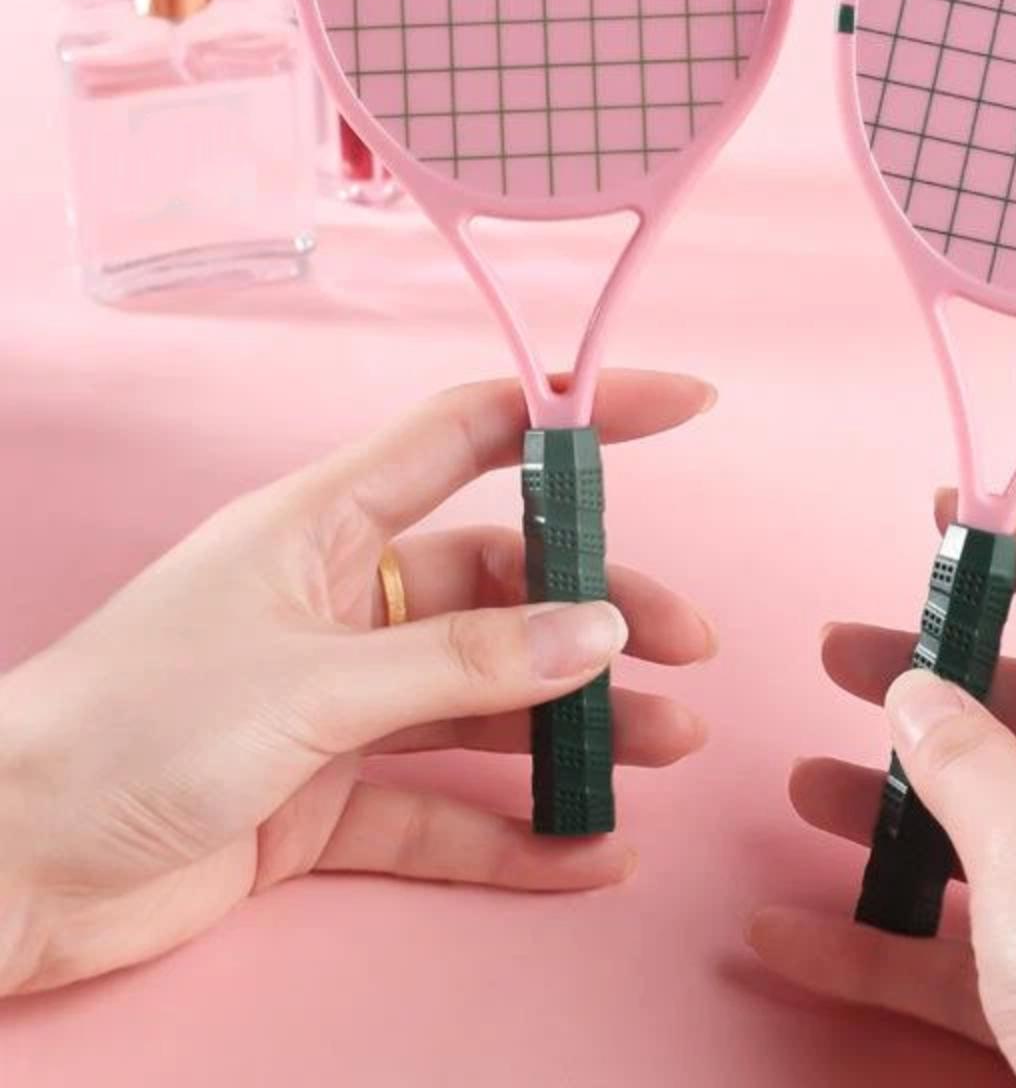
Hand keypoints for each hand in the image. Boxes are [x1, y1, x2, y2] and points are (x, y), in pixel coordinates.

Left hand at [0, 373, 716, 995]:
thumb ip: (462, 662)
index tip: (680, 406)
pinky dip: (513, 834)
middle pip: (504, 585)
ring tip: (665, 747)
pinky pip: (442, 810)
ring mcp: (339, 703)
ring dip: (575, 723)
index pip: (472, 435)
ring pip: (486, 698)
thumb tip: (600, 631)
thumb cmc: (130, 733)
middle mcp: (344, 602)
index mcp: (327, 526)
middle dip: (599, 609)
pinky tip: (590, 853)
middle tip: (684, 647)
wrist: (0, 872)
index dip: (576, 413)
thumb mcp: (310, 684)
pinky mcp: (324, 799)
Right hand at [750, 493, 1015, 1087]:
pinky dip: (888, 931)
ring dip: (896, 804)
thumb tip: (916, 691)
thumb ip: (964, 756)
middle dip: (932, 680)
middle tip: (842, 651)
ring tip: (804, 784)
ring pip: (993, 818)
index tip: (954, 514)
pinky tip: (789, 932)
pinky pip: (972, 931)